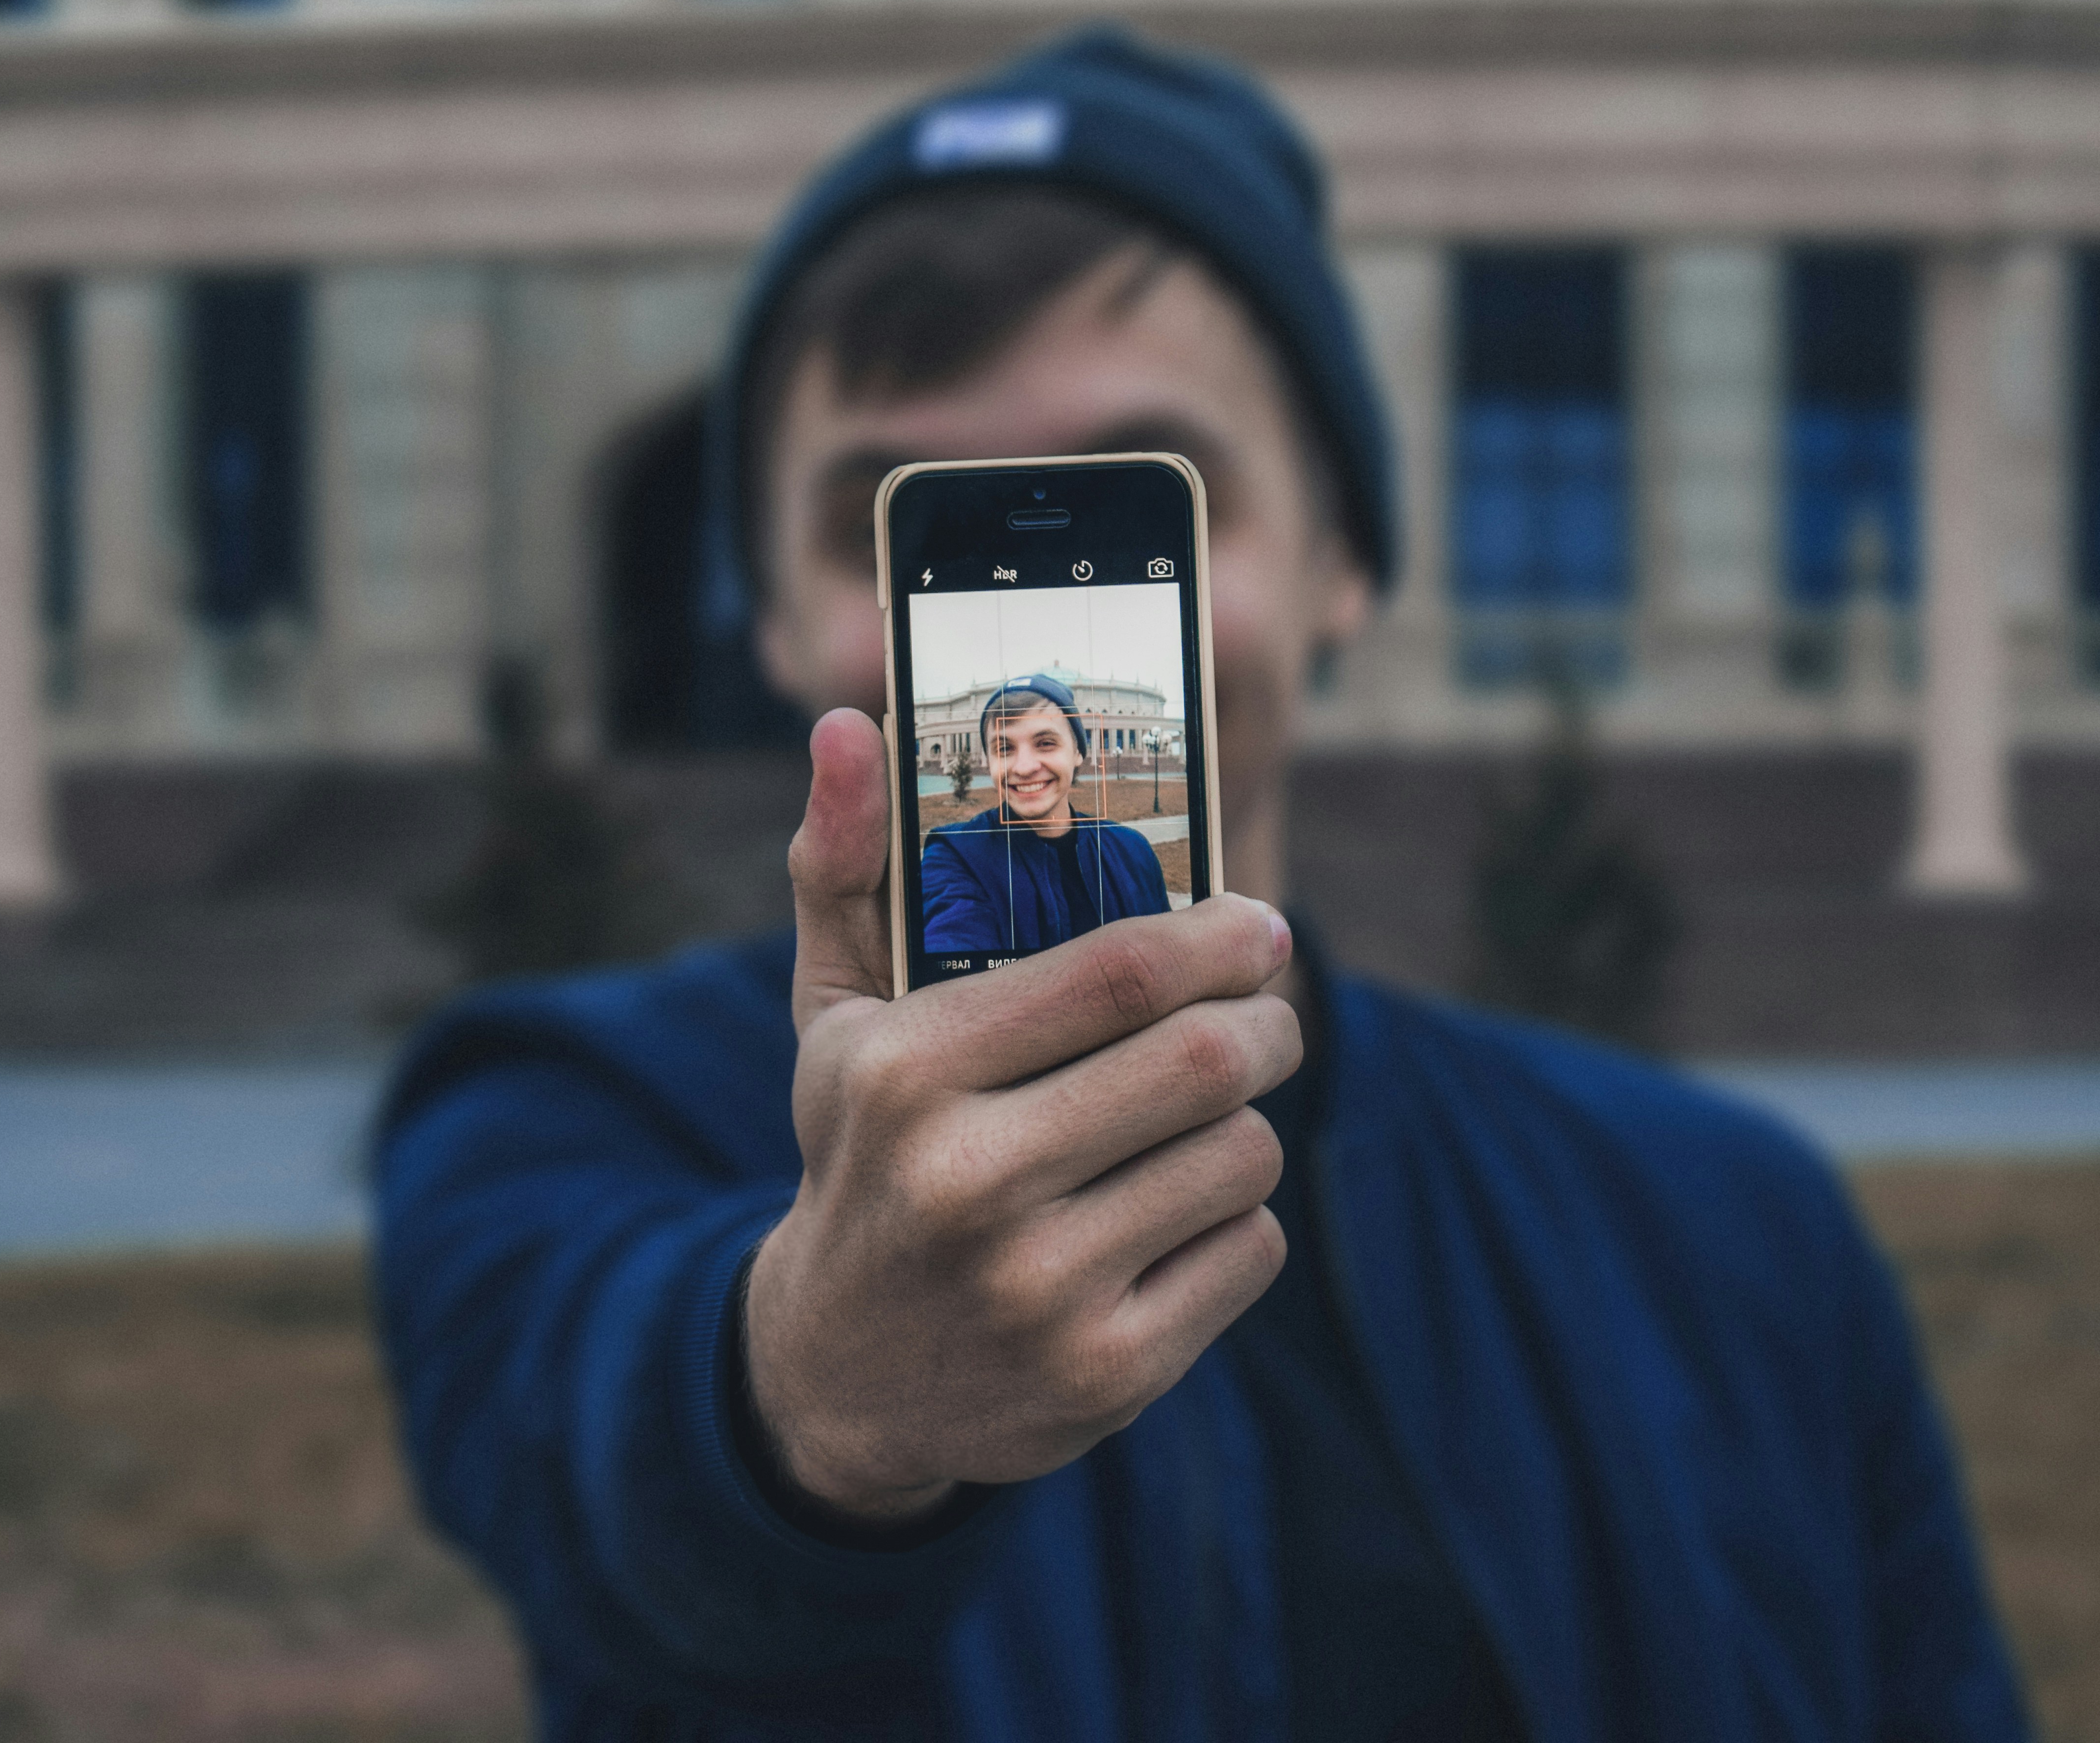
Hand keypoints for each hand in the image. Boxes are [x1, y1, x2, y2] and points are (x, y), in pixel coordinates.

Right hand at [742, 708, 1296, 1525]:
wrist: (839, 1375)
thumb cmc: (862, 1154)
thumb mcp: (834, 1017)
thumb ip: (844, 865)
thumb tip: (848, 725)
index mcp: (907, 1075)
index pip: (1120, 972)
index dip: (1222, 935)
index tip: (1259, 925)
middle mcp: (969, 1184)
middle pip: (1203, 1061)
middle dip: (1264, 1021)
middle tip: (1265, 1011)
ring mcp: (1042, 1290)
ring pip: (1240, 1155)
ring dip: (1243, 1123)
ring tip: (1200, 1117)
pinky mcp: (1109, 1371)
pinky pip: (1248, 1250)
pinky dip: (1235, 1219)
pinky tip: (1173, 1213)